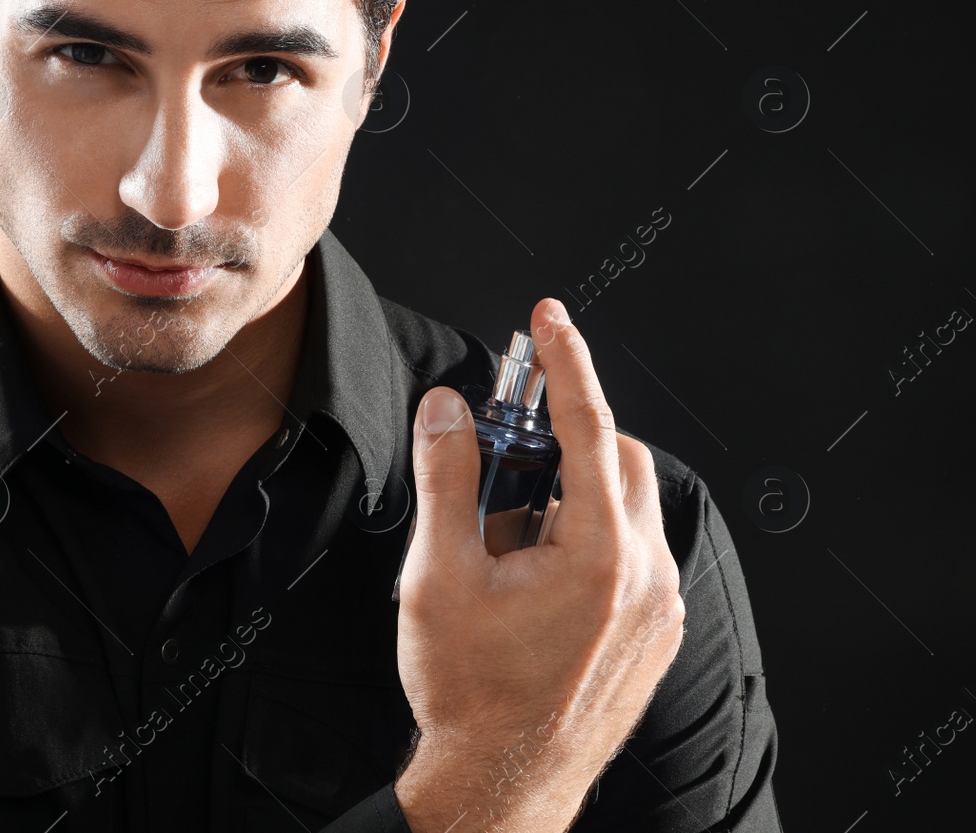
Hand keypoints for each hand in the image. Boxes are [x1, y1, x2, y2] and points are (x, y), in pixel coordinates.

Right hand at [393, 298, 684, 831]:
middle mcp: (647, 576)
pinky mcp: (656, 633)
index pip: (587, 426)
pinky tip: (532, 579)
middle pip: (617, 460)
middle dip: (562, 442)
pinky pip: (633, 554)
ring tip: (505, 548)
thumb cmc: (470, 692)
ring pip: (626, 508)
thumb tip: (446, 409)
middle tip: (500, 458)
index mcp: (600, 554)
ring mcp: (659, 609)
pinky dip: (588, 539)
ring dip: (571, 498)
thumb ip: (448, 477)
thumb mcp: (440, 575)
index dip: (564, 361)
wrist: (500, 782)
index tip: (549, 317)